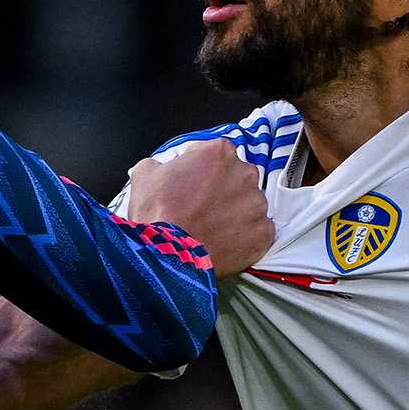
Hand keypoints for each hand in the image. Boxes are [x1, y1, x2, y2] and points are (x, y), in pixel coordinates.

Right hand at [126, 139, 274, 276]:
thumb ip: (159, 164)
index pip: (216, 155)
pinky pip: (258, 232)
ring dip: (235, 214)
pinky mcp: (264, 233)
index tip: (193, 185)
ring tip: (212, 230)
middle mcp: (245, 173)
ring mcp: (257, 205)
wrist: (168, 256)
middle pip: (238, 178)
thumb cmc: (157, 214)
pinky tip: (224, 244)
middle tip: (202, 209)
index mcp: (219, 153)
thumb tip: (160, 168)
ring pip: (250, 205)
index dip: (202, 171)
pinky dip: (245, 238)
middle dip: (223, 190)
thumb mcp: (144, 175)